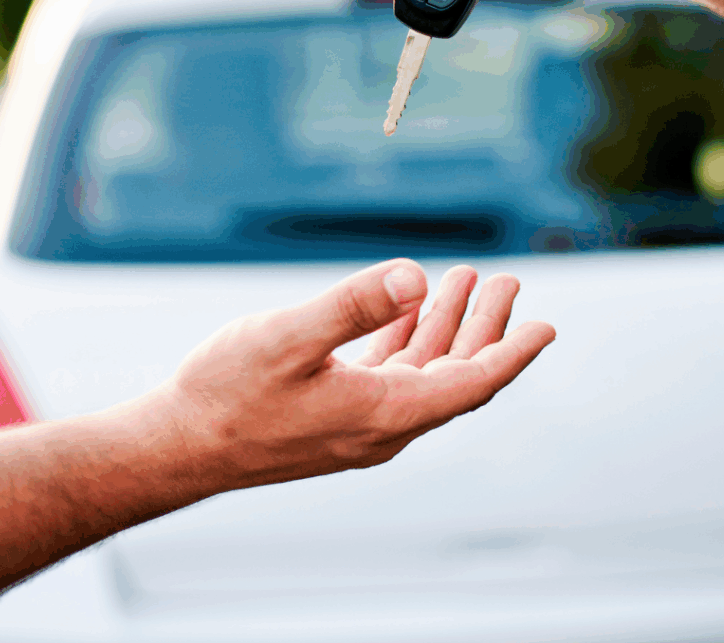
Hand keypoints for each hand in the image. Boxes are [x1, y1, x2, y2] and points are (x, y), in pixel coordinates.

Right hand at [163, 259, 554, 493]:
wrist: (178, 446)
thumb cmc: (226, 393)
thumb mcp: (288, 339)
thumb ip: (354, 306)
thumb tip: (415, 277)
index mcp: (384, 414)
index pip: (471, 384)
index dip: (511, 352)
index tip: (545, 326)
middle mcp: (381, 425)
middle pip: (454, 374)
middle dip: (485, 327)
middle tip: (505, 281)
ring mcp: (359, 422)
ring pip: (424, 372)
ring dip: (447, 326)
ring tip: (462, 281)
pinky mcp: (335, 414)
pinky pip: (390, 374)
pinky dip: (407, 338)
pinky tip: (407, 308)